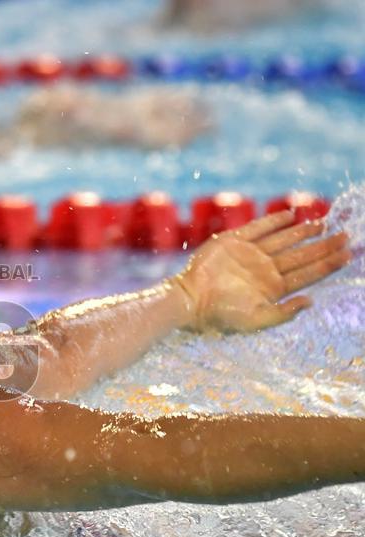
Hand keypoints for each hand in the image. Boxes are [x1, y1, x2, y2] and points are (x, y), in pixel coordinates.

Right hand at [173, 210, 351, 332]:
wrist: (189, 300)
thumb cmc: (220, 315)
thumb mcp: (255, 320)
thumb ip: (284, 313)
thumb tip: (311, 301)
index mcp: (272, 288)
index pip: (307, 273)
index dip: (328, 263)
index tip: (348, 254)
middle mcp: (264, 270)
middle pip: (301, 255)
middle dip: (324, 245)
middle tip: (346, 235)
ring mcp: (250, 254)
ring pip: (284, 240)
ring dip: (304, 232)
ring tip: (324, 224)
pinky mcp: (233, 242)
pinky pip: (258, 228)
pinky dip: (274, 221)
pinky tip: (291, 215)